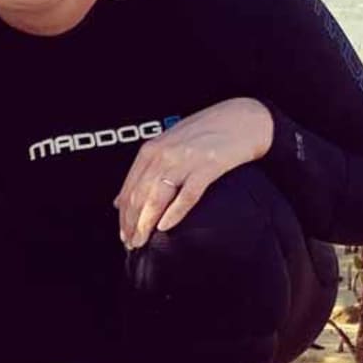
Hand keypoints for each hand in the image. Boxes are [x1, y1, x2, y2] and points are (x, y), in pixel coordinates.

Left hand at [114, 98, 272, 248]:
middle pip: (139, 196)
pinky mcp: (208, 166)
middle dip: (131, 224)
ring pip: (156, 198)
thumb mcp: (168, 146)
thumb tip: (119, 200)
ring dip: (145, 223)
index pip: (129, 189)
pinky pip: (187, 195)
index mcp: (152, 150)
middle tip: (130, 243)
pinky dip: (174, 213)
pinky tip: (165, 227)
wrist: (244, 118)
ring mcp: (185, 160)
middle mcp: (164, 154)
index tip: (122, 234)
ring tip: (141, 241)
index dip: (123, 216)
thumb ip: (144, 172)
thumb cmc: (207, 132)